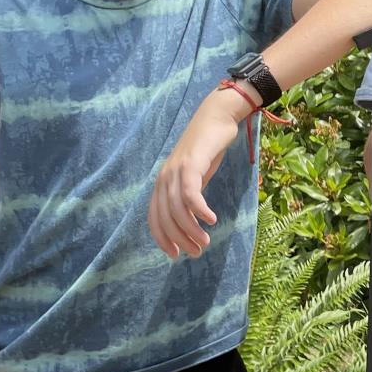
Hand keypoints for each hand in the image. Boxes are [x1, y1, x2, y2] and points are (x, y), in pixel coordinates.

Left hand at [150, 91, 248, 257]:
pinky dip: (199, 209)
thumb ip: (190, 194)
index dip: (163, 239)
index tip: (175, 254)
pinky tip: (211, 219)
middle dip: (179, 239)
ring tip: (205, 242)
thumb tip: (192, 220)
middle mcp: (164, 178)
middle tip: (196, 252)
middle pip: (166, 218)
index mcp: (162, 183)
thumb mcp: (195, 175)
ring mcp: (176, 170)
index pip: (155, 218)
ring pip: (178, 209)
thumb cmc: (207, 147)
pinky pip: (191, 193)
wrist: (216, 117)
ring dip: (191, 230)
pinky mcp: (191, 163)